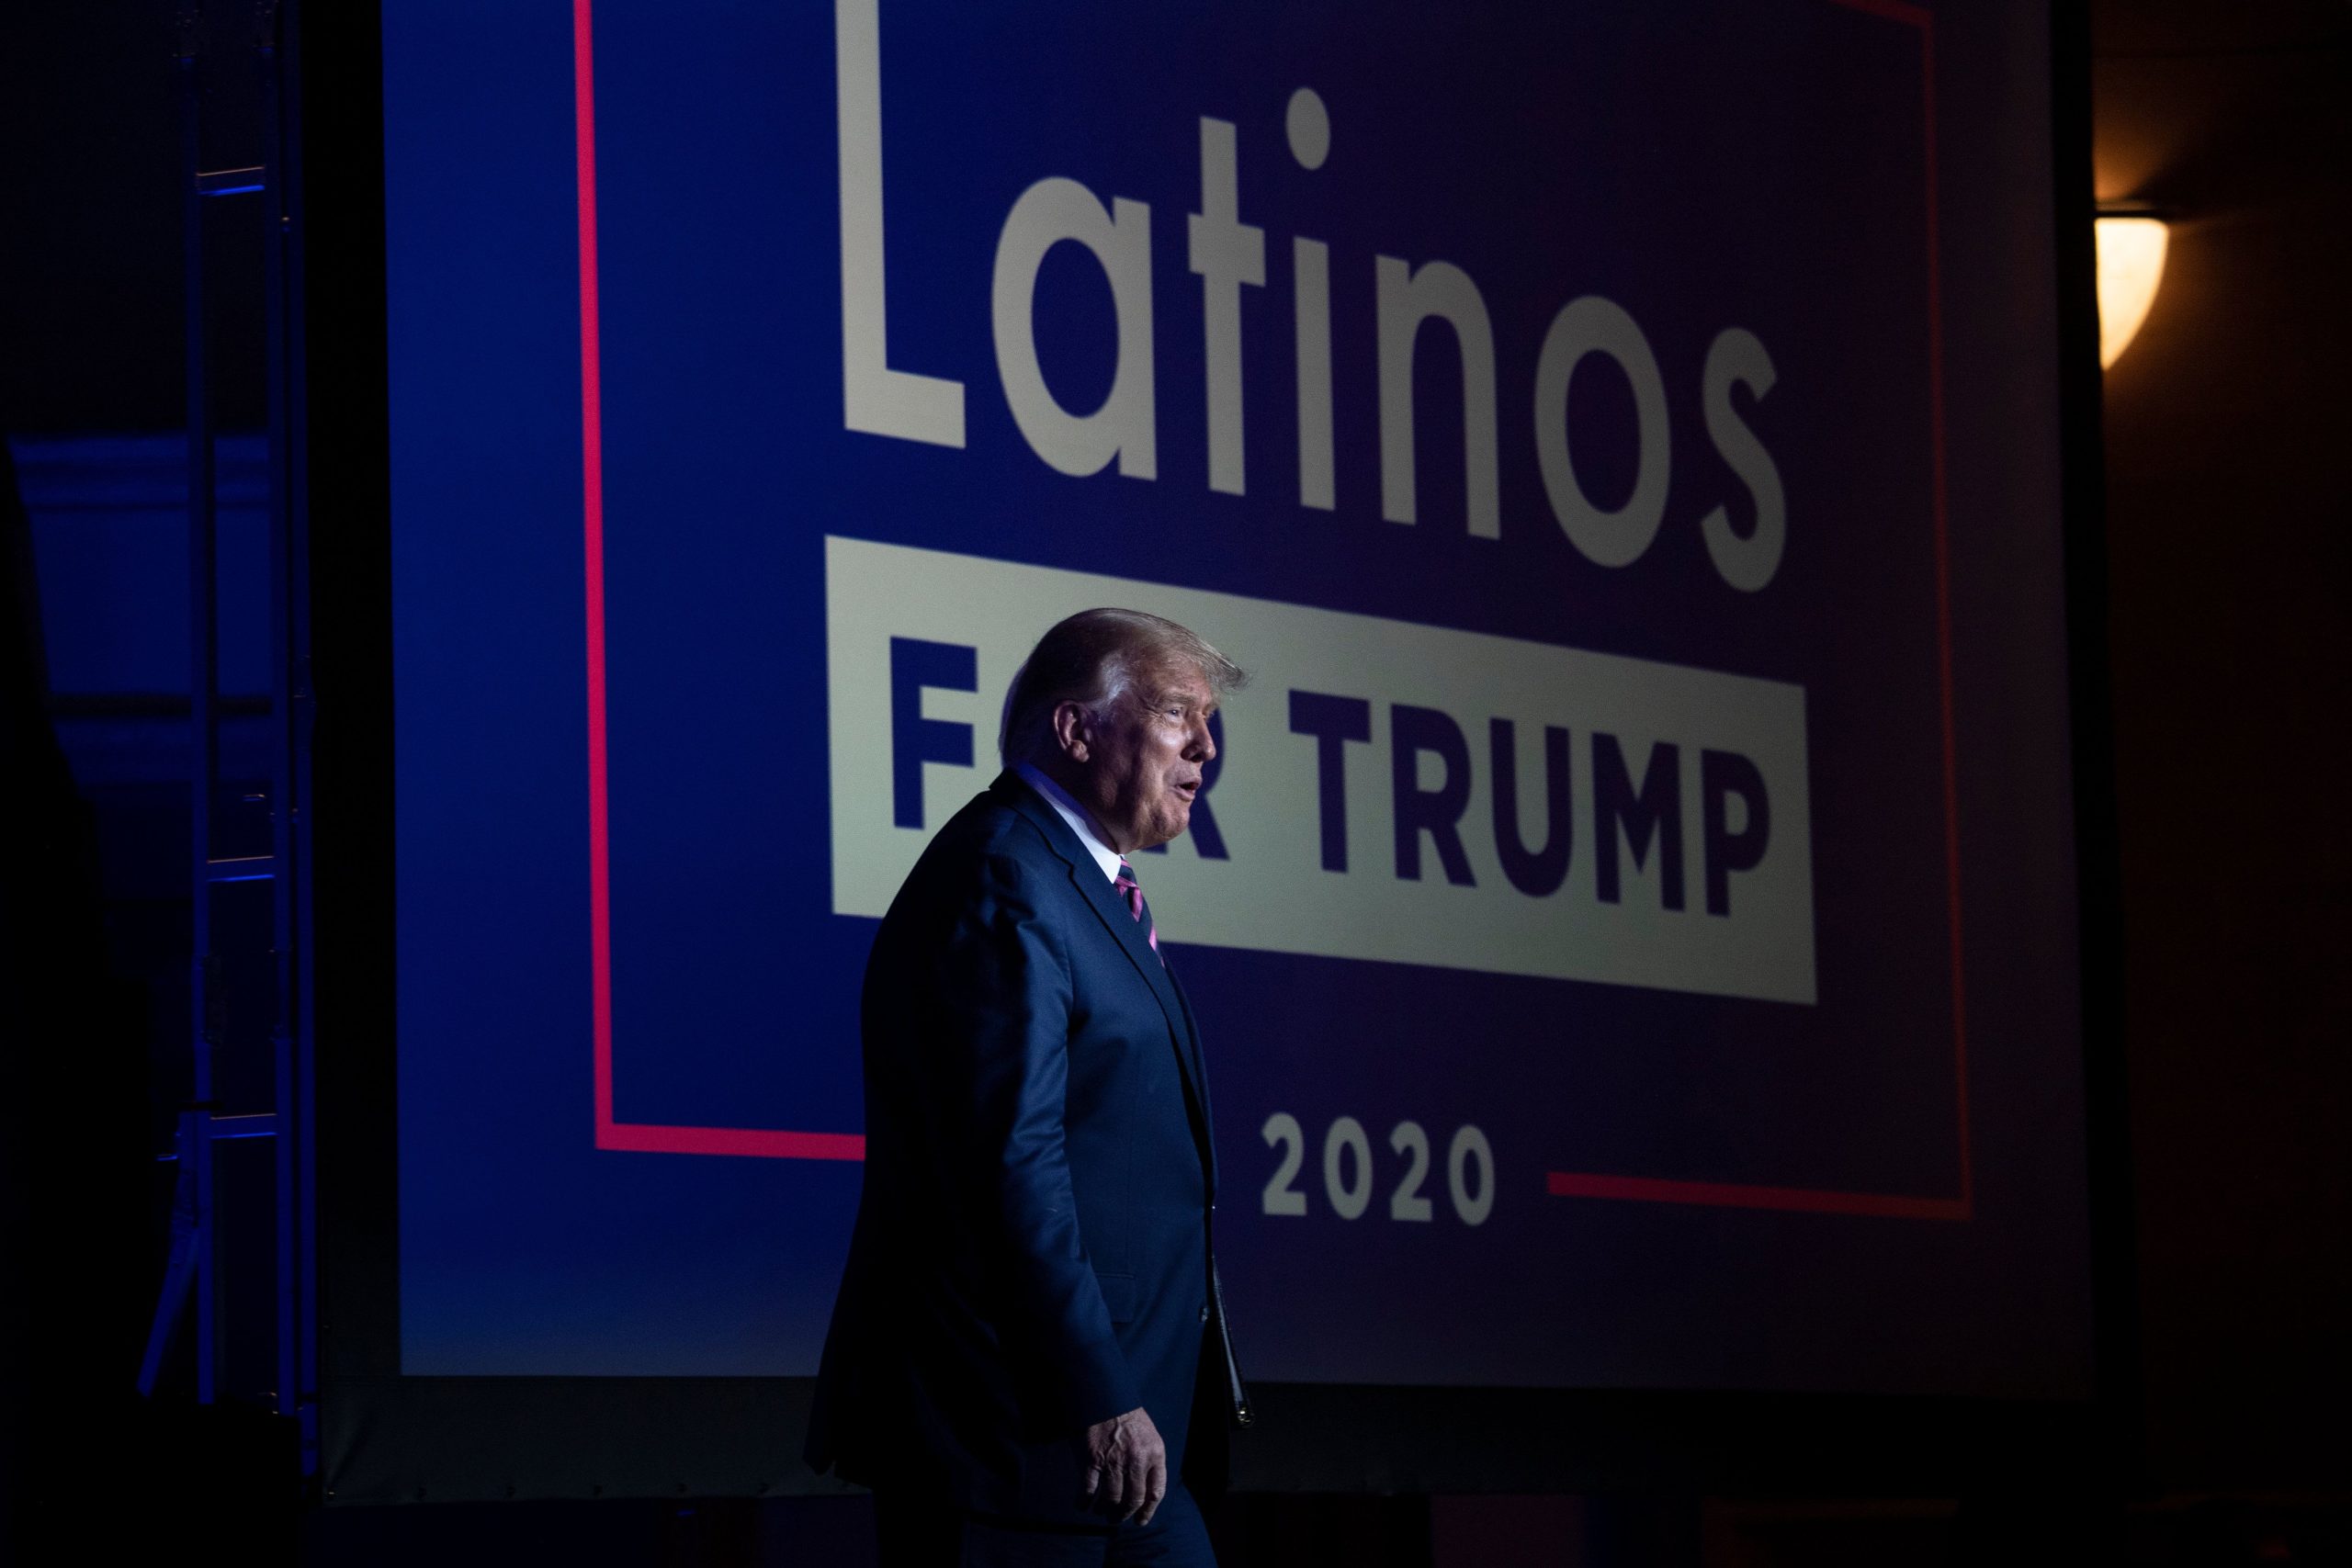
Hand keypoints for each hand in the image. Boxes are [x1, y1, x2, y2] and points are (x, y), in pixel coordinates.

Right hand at [1080, 1405, 1166, 1523]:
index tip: (1140, 1520)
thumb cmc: (1125, 1415)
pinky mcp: (1091, 1460)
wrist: (1103, 1394)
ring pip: (1111, 1499)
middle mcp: (1136, 1460)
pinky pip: (1088, 1491)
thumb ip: (1149, 1460)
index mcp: (1155, 1453)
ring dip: (1105, 1510)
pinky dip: (1084, 1502)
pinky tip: (1082, 1505)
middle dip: (1123, 1514)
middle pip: (1133, 1500)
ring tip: (1100, 1511)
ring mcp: (1114, 1461)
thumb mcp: (1148, 1435)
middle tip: (1115, 1518)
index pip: (1155, 1492)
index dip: (1147, 1511)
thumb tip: (1142, 1491)